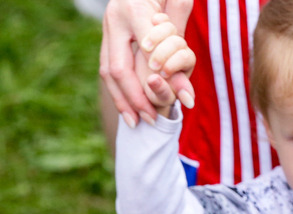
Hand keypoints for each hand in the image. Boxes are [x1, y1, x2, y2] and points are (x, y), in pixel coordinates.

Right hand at [100, 0, 193, 125]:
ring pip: (108, 72)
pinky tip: (128, 109)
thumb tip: (186, 67)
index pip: (145, 48)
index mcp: (134, 7)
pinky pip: (106, 70)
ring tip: (135, 121)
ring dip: (122, 100)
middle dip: (133, 97)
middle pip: (118, 68)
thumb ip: (181, 29)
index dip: (153, 76)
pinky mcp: (107, 37)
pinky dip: (118, 92)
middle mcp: (115, 19)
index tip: (169, 99)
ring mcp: (108, 28)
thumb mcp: (178, 1)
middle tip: (149, 118)